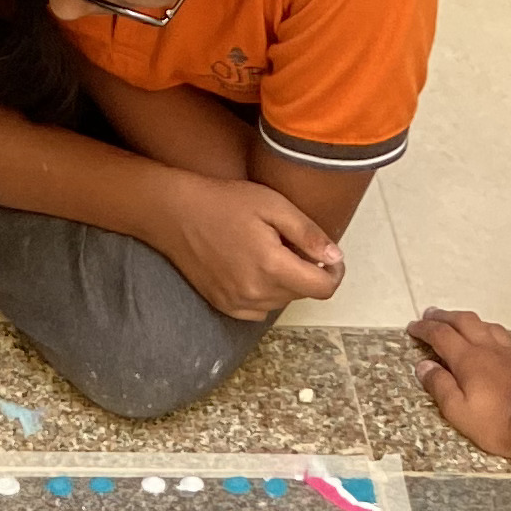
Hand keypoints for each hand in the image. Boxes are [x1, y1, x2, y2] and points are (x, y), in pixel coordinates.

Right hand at [153, 175, 343, 322]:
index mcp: (272, 267)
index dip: (335, 274)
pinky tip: (255, 269)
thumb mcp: (274, 206)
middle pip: (302, 294)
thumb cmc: (225, 202)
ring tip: (272, 253)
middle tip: (293, 244)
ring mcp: (237, 303)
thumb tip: (336, 258)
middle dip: (308, 273)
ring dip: (286, 283)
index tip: (330, 257)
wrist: (174, 214)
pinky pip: (259, 309)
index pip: (322, 288)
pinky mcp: (223, 305)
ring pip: (281, 302)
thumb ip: (308, 234)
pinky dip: (266, 293)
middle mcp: (256, 292)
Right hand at [408, 308, 510, 457]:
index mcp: (467, 359)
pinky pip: (503, 335)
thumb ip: (440, 386)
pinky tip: (491, 338)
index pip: (440, 335)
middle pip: (463, 321)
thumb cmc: (497, 422)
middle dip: (444, 316)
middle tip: (430, 314)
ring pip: (485, 325)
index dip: (424, 329)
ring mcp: (509, 350)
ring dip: (467, 320)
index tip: (412, 327)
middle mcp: (487, 347)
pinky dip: (488, 331)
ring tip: (458, 322)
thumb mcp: (458, 411)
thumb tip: (423, 366)